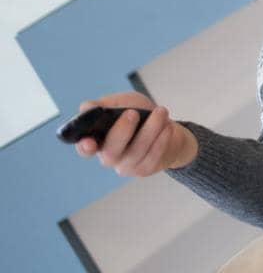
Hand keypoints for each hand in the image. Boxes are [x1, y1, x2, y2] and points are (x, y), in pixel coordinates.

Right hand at [74, 92, 197, 175]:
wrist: (167, 128)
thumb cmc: (140, 114)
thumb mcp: (123, 103)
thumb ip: (105, 104)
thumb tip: (87, 107)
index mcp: (98, 140)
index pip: (85, 148)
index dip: (84, 147)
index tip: (89, 142)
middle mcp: (108, 156)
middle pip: (110, 152)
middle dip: (122, 131)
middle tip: (133, 113)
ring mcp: (126, 165)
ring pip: (136, 152)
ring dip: (150, 130)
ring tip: (161, 112)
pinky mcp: (144, 169)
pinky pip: (152, 157)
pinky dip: (161, 140)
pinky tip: (167, 127)